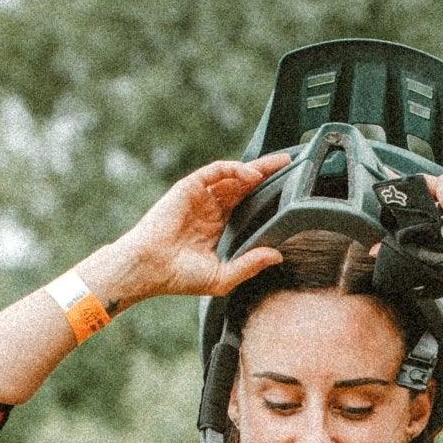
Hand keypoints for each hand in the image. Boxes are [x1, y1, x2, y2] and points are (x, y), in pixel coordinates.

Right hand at [78, 152, 291, 306]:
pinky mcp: (189, 187)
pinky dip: (234, 170)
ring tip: (280, 165)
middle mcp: (212, 209)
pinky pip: (215, 171)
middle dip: (269, 174)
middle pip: (246, 186)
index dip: (269, 196)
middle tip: (292, 164)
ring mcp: (201, 197)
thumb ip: (250, 265)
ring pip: (233, 175)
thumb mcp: (223, 277)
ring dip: (256, 168)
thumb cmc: (180, 277)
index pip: (250, 206)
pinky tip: (251, 175)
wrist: (150, 268)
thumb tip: (278, 255)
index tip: (293, 190)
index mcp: (220, 227)